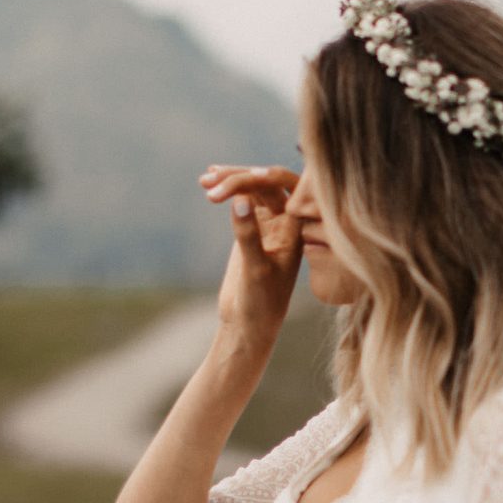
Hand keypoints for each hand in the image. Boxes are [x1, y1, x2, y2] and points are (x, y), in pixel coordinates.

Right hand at [201, 164, 301, 347]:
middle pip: (267, 183)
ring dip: (231, 180)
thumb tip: (240, 199)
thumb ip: (248, 235)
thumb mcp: (254, 270)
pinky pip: (244, 199)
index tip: (238, 178)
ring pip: (253, 189)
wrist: (250, 325)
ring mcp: (269, 224)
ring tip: (205, 181)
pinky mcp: (252, 229)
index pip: (286, 188)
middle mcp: (286, 222)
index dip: (264, 176)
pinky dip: (228, 188)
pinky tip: (210, 181)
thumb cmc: (260, 303)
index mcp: (296, 228)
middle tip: (211, 181)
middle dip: (240, 177)